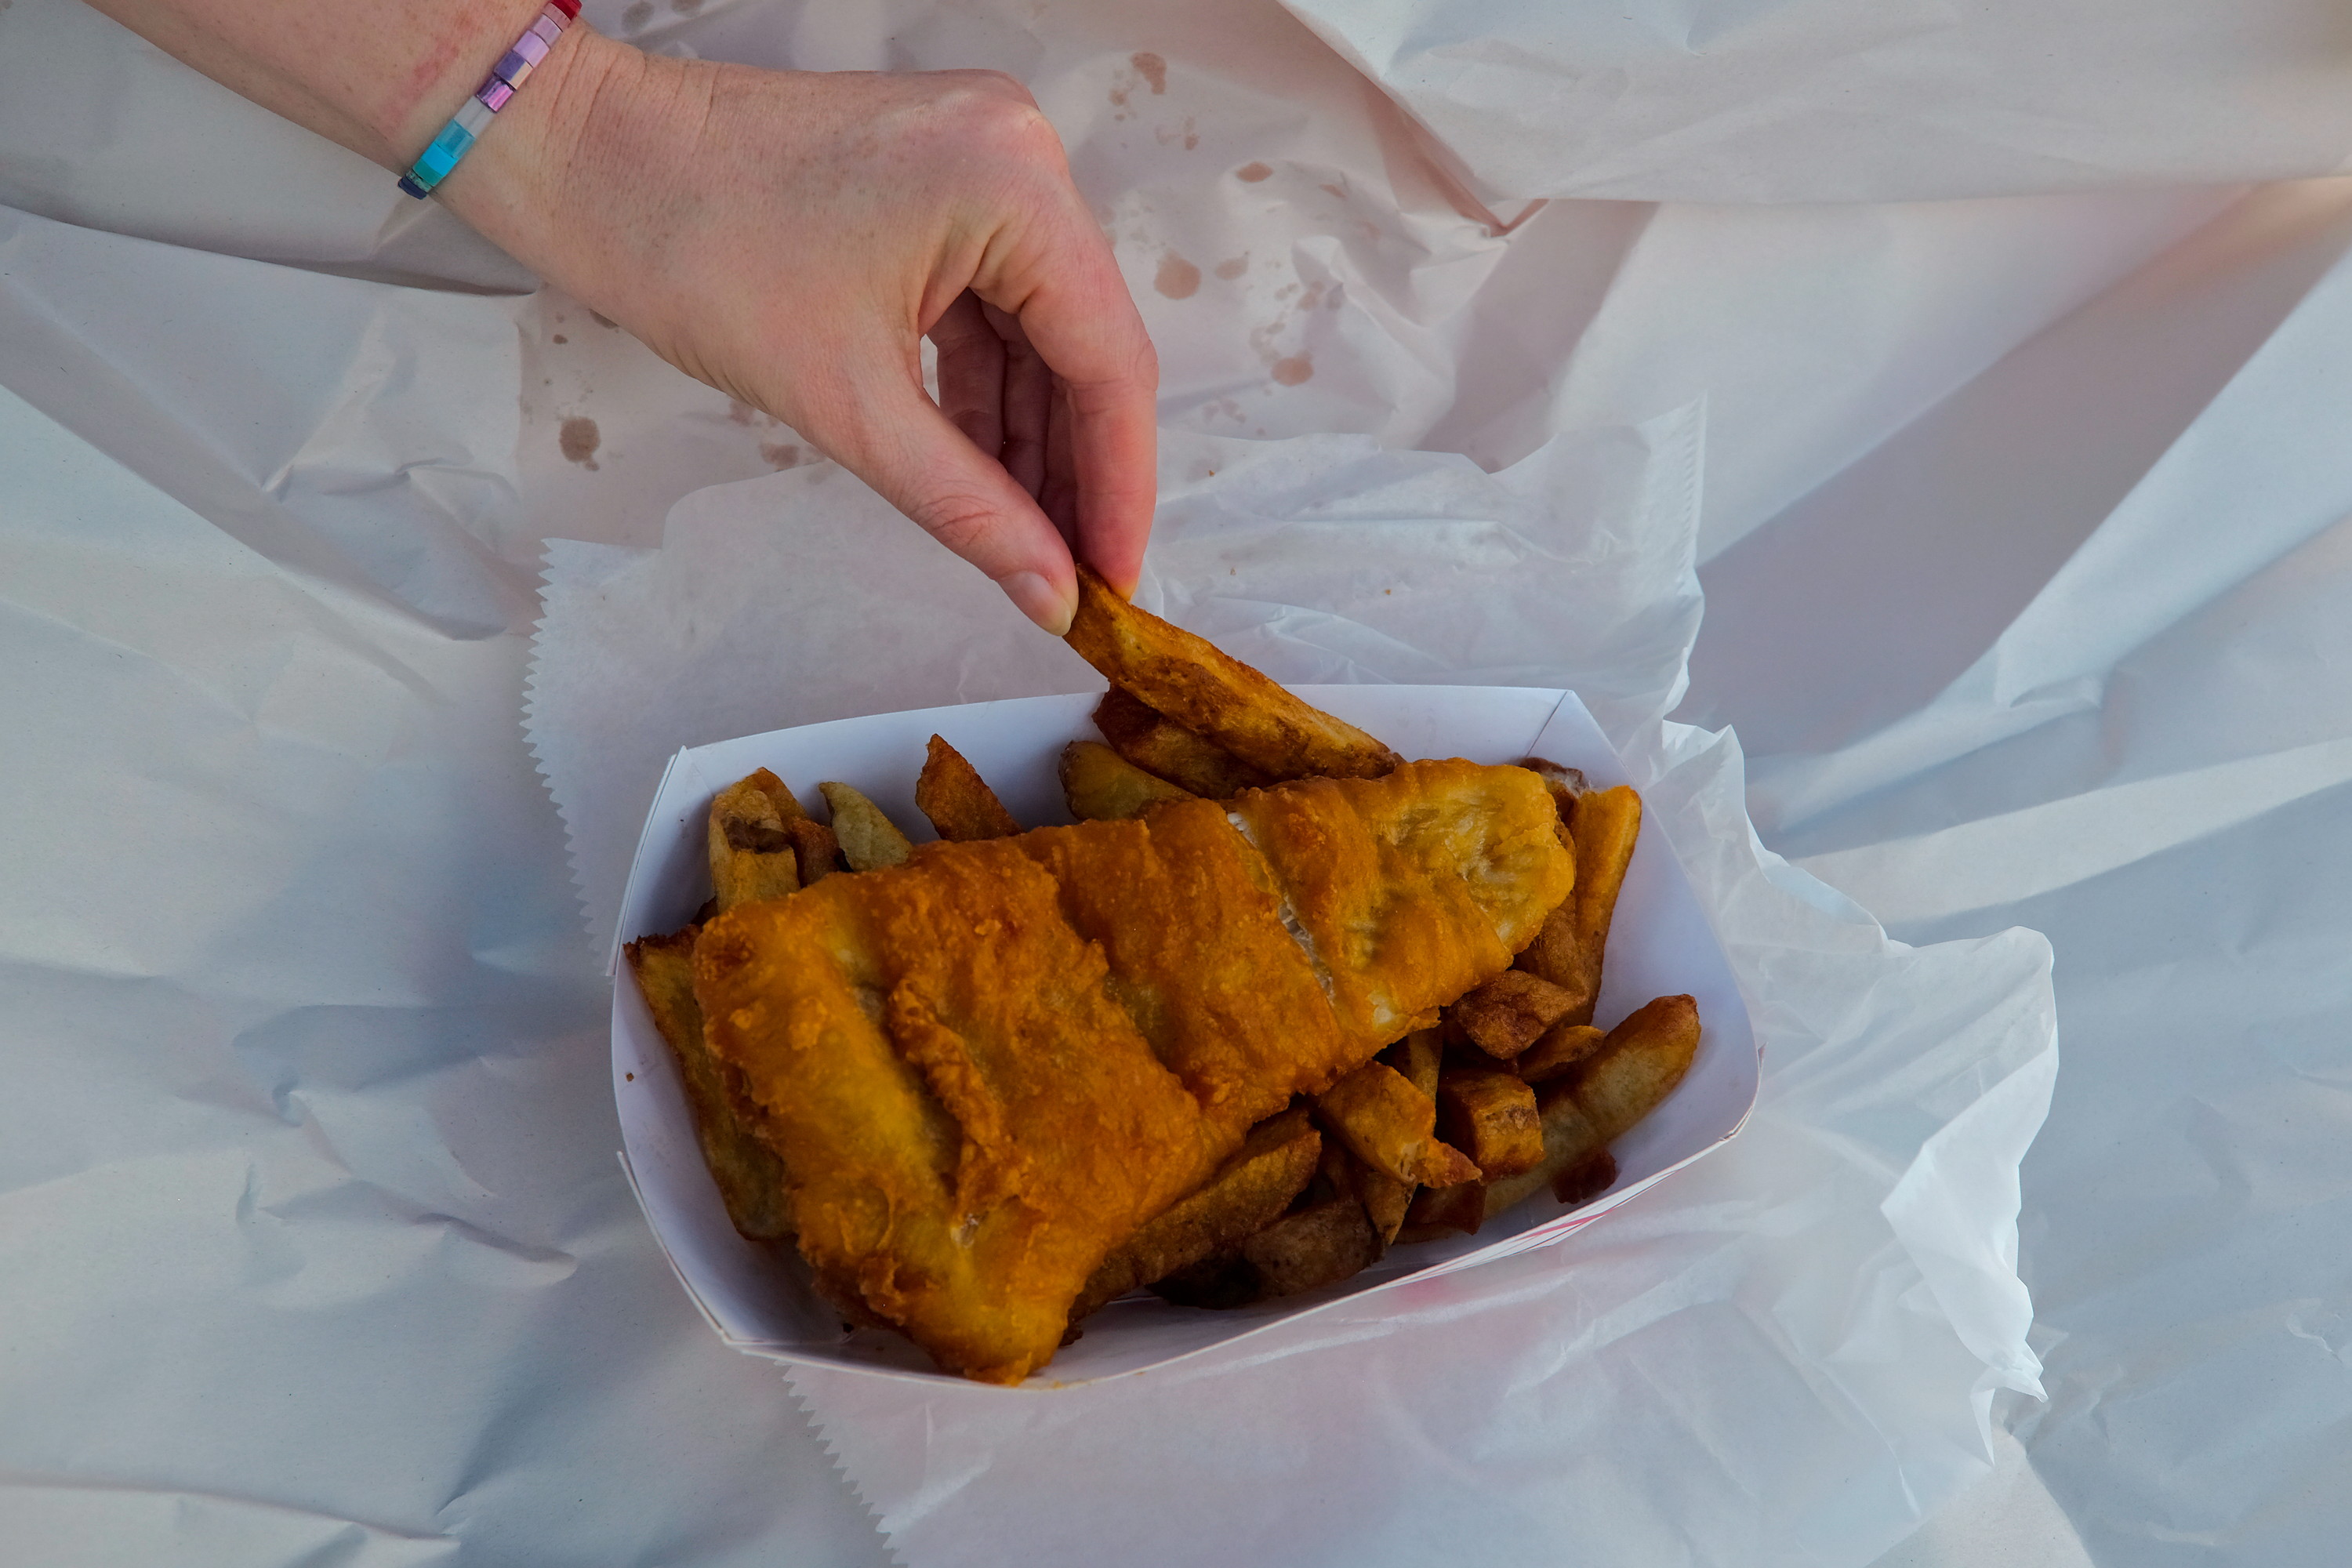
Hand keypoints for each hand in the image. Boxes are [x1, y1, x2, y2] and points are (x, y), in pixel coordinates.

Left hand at [447, 34, 1158, 631]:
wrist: (590, 160)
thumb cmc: (692, 249)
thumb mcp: (848, 403)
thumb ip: (967, 507)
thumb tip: (1048, 593)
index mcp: (1014, 184)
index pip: (1107, 360)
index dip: (1119, 487)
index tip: (1118, 584)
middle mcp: (1021, 154)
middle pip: (1085, 345)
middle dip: (1078, 470)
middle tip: (1077, 581)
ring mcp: (986, 160)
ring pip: (1042, 331)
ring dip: (1034, 439)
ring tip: (1032, 544)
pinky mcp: (946, 181)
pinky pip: (995, 303)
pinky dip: (990, 389)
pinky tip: (989, 474)